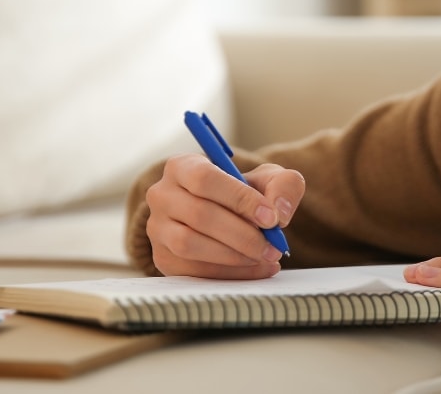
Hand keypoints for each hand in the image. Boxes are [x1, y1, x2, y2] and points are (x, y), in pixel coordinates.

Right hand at [144, 154, 304, 278]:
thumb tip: (279, 212)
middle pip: (199, 214)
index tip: (271, 218)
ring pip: (190, 244)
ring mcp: (157, 229)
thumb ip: (283, 185)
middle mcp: (162, 195)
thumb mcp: (268, 179)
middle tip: (273, 246)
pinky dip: (229, 274)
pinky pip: (192, 271)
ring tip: (264, 257)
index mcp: (182, 166)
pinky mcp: (163, 258)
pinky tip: (255, 268)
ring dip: (233, 256)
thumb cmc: (244, 194)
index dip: (240, 199)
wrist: (227, 217)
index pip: (205, 179)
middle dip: (242, 234)